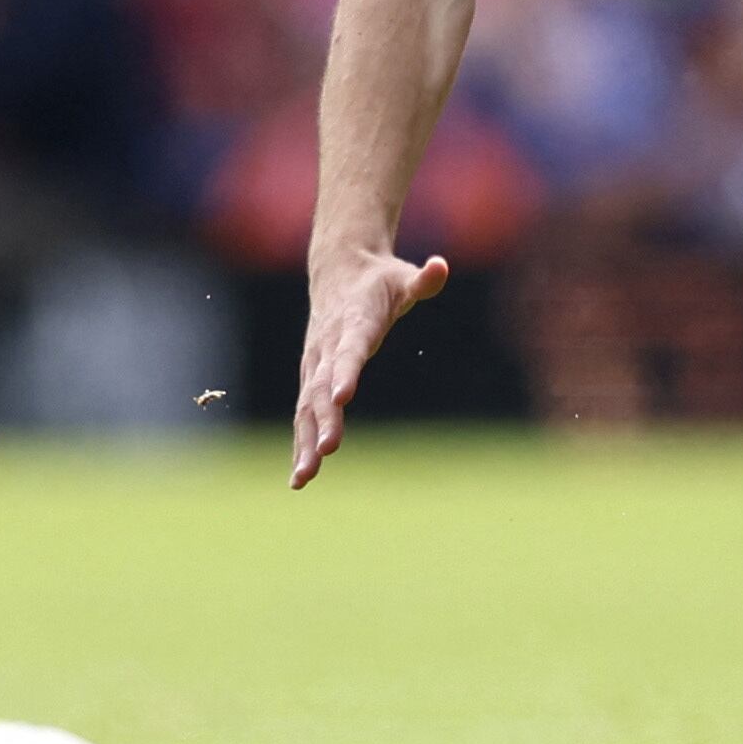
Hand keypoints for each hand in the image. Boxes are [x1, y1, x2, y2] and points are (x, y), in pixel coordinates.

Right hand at [291, 246, 449, 486]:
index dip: (346, 372)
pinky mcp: (312, 376)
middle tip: (327, 451)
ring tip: (305, 477)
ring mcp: (316, 364)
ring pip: (308, 406)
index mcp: (354, 323)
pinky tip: (301, 476)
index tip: (343, 397)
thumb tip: (441, 266)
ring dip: (305, 441)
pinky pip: (304, 413)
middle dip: (324, 420)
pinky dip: (301, 442)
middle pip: (323, 386)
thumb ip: (422, 280)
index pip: (350, 350)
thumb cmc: (379, 280)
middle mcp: (328, 347)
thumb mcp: (403, 277)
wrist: (338, 270)